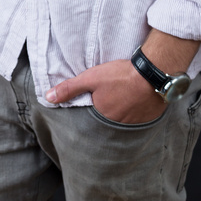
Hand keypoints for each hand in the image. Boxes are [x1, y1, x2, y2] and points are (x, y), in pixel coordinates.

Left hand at [45, 59, 165, 123]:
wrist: (152, 74)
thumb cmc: (120, 76)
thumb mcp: (91, 78)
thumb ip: (69, 89)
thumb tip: (48, 98)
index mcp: (102, 117)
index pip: (92, 117)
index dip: (93, 106)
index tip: (96, 99)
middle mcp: (118, 126)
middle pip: (108, 119)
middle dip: (108, 111)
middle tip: (111, 97)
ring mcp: (134, 124)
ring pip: (123, 119)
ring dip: (122, 111)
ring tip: (122, 97)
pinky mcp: (148, 119)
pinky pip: (138, 119)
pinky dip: (135, 111)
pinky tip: (136, 100)